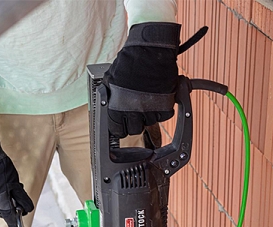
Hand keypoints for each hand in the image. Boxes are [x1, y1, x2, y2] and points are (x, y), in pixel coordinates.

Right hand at [0, 139, 33, 226]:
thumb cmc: (1, 169)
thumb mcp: (16, 185)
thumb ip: (22, 199)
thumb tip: (27, 209)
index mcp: (1, 204)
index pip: (10, 220)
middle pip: (4, 212)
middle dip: (12, 207)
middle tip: (17, 195)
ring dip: (3, 201)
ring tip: (8, 187)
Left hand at [103, 22, 180, 137]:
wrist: (150, 49)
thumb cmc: (130, 60)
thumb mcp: (110, 79)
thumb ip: (108, 96)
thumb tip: (107, 106)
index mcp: (117, 107)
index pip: (118, 130)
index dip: (120, 128)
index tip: (122, 125)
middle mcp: (133, 112)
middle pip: (134, 130)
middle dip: (134, 123)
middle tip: (136, 113)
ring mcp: (150, 110)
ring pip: (149, 123)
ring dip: (148, 115)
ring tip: (147, 100)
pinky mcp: (165, 106)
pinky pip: (163, 116)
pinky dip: (162, 109)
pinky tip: (157, 98)